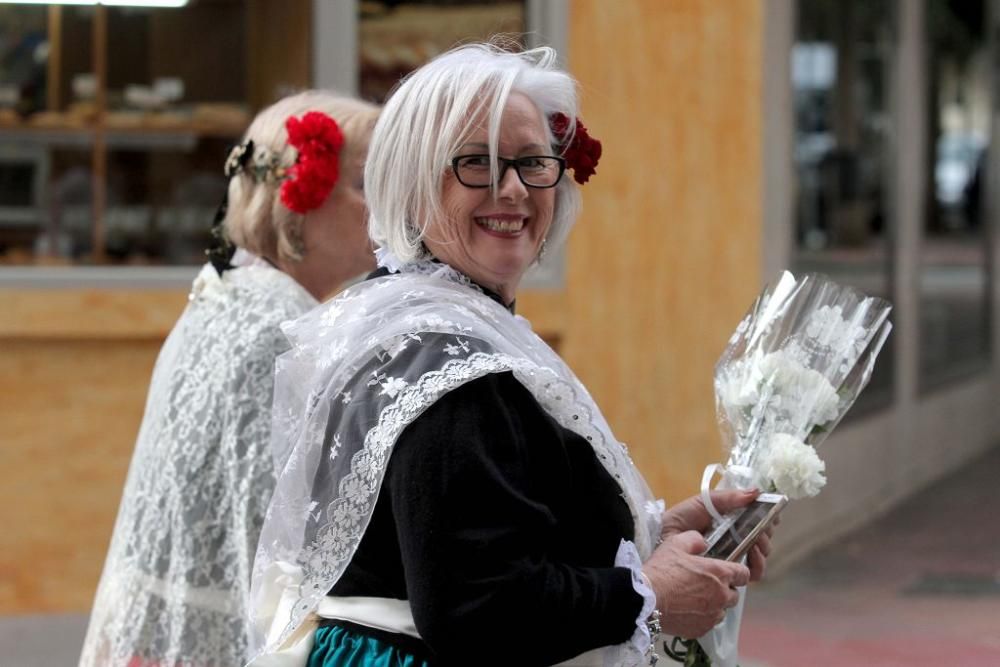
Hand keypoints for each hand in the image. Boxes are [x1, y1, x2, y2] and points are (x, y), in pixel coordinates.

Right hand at [642, 530, 749, 638]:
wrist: (645, 599)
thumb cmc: (661, 570)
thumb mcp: (676, 544)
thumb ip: (694, 540)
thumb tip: (703, 542)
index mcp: (720, 573)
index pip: (744, 574)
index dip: (737, 572)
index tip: (729, 571)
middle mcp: (721, 596)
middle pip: (735, 595)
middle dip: (725, 589)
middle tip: (707, 584)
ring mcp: (712, 615)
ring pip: (722, 611)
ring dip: (714, 605)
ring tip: (695, 599)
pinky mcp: (701, 630)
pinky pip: (708, 623)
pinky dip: (702, 618)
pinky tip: (686, 610)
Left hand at [660, 489, 774, 582]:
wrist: (660, 541)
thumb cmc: (679, 520)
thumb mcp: (704, 503)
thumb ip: (729, 498)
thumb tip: (756, 492)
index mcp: (729, 522)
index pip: (756, 521)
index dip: (767, 518)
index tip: (773, 515)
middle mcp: (733, 540)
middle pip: (761, 538)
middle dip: (766, 533)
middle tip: (762, 530)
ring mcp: (731, 557)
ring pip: (759, 556)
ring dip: (763, 549)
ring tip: (757, 544)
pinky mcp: (726, 574)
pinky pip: (750, 574)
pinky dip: (756, 566)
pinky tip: (752, 556)